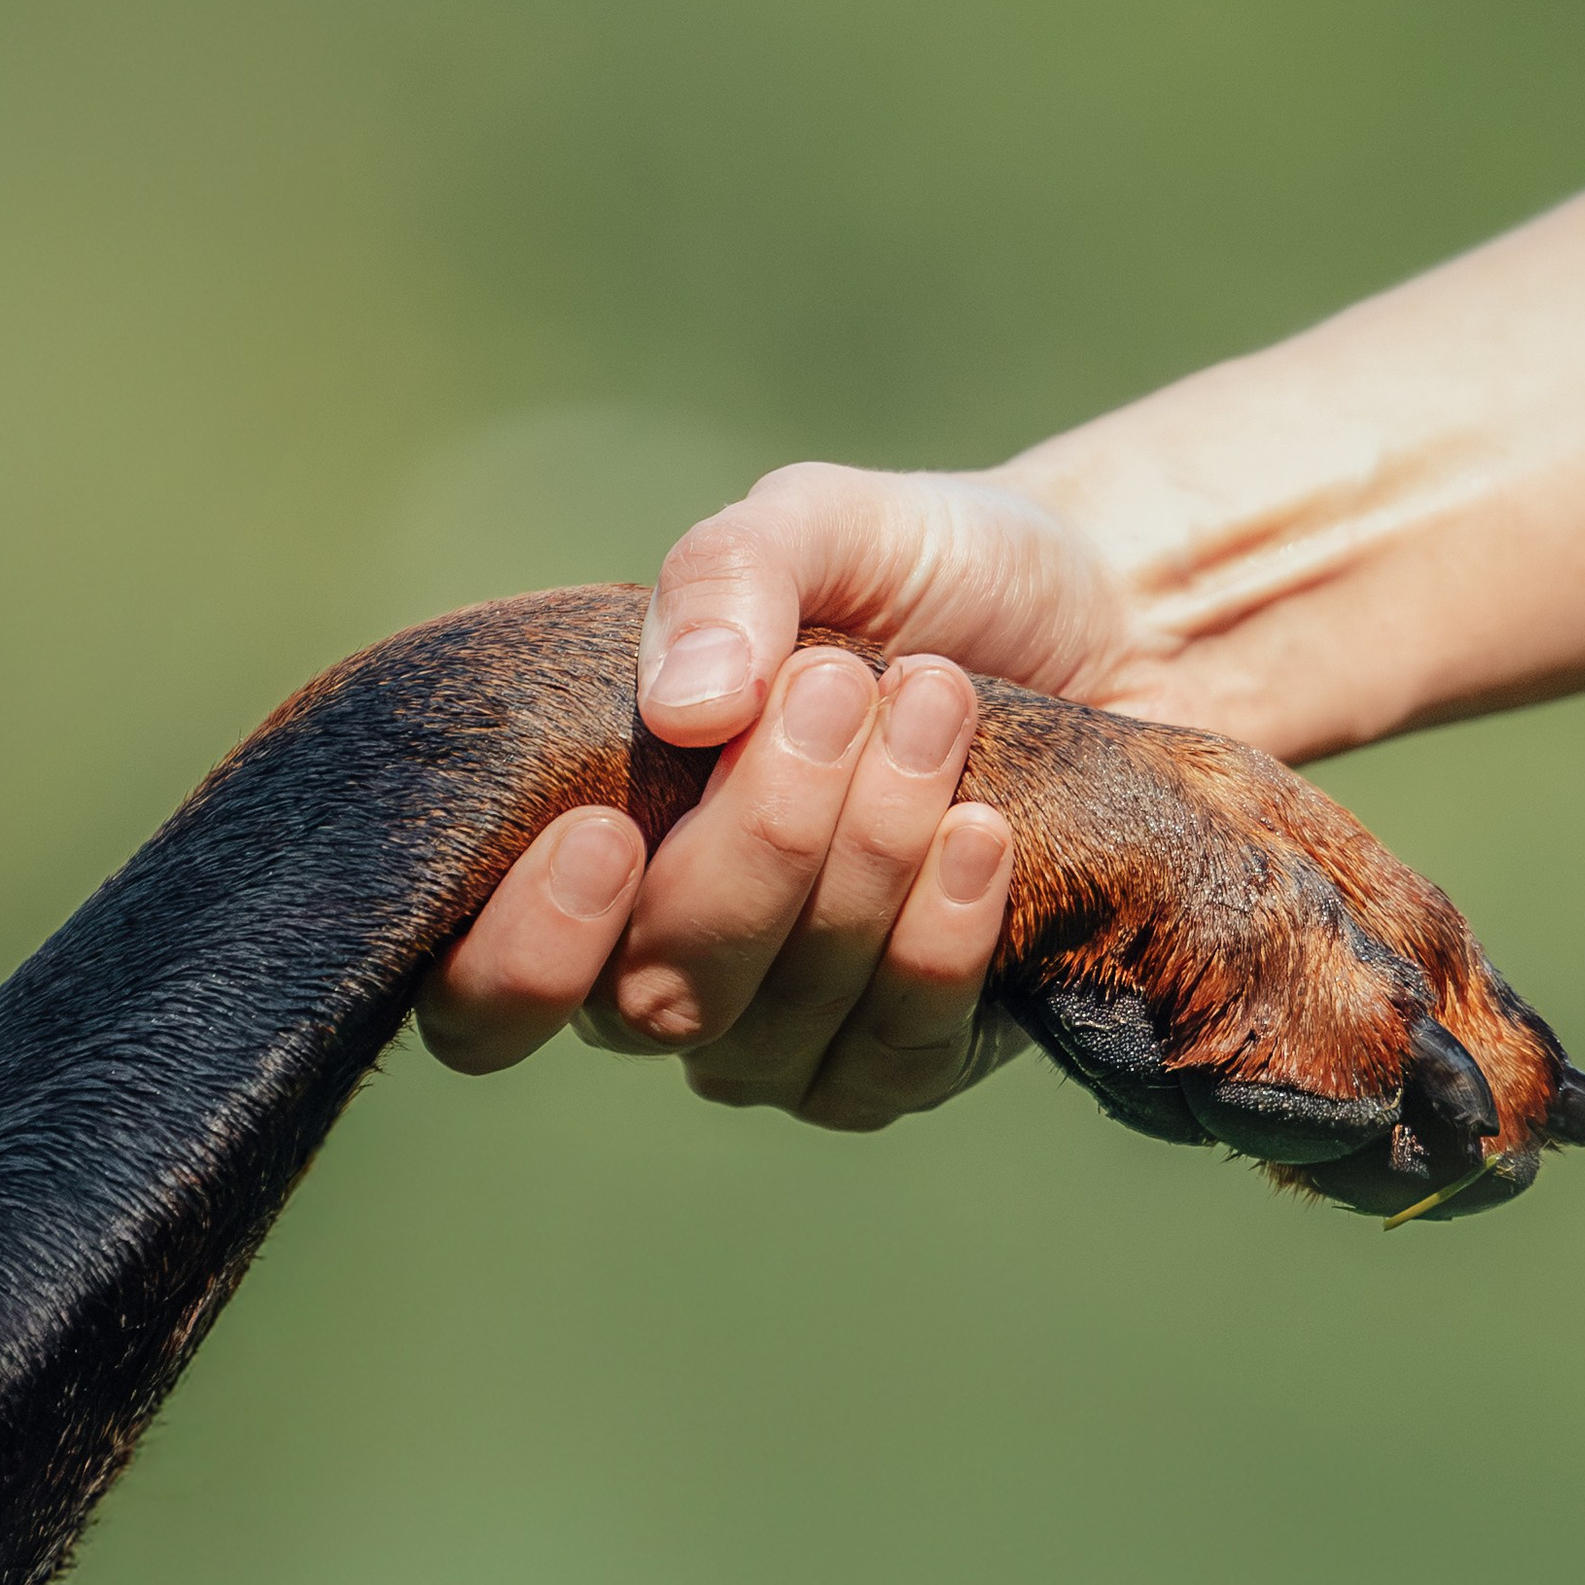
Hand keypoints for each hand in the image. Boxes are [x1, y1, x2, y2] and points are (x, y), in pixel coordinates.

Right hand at [416, 465, 1139, 1122]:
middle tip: (842, 683)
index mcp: (585, 856)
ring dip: (864, 860)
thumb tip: (684, 706)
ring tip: (935, 702)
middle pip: (657, 998)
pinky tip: (981, 833)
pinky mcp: (904, 1056)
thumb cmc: (917, 571)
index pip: (481, 1000)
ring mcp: (784, 1033)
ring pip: (780, 1030)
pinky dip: (937, 946)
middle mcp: (663, 969)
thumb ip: (724, 579)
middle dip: (758, 843)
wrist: (1102, 613)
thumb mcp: (815, 525)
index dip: (522, 955)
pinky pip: (893, 1059)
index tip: (605, 830)